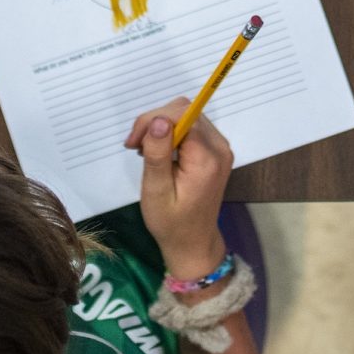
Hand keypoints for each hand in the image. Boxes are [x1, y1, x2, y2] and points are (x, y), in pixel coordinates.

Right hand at [126, 99, 232, 282]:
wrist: (193, 243)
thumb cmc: (171, 223)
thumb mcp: (156, 191)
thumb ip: (158, 153)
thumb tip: (158, 120)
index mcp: (206, 158)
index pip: (180, 115)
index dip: (152, 121)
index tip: (133, 142)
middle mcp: (219, 147)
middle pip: (185, 111)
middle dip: (154, 122)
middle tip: (134, 147)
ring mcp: (220, 148)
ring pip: (187, 115)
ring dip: (161, 126)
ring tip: (144, 151)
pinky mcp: (215, 151)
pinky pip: (192, 127)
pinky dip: (172, 133)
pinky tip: (158, 151)